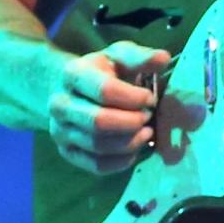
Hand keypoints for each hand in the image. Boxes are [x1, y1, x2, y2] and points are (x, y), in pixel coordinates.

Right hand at [46, 40, 180, 174]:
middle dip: (132, 122)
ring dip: (130, 142)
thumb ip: (140, 57)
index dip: (134, 98)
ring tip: (147, 132)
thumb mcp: (119, 56)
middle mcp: (60, 104)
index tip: (150, 98)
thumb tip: (164, 58)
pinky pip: (96, 165)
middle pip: (99, 122)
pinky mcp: (67, 151)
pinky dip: (121, 162)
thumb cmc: (102, 71)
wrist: (71, 89)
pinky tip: (135, 150)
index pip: (104, 91)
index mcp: (72, 74)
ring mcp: (60, 130)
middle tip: (149, 117)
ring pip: (98, 146)